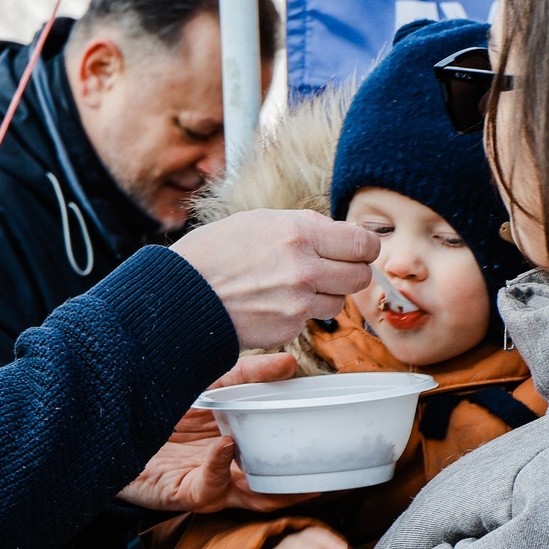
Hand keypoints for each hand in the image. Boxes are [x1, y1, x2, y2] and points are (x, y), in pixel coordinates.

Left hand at [118, 356, 321, 515]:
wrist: (110, 419)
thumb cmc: (160, 406)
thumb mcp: (210, 383)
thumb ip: (248, 374)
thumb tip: (290, 363)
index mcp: (240, 447)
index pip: (283, 460)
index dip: (310, 460)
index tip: (338, 449)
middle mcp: (229, 471)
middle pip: (276, 490)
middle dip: (304, 488)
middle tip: (331, 475)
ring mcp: (208, 483)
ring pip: (251, 499)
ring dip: (274, 490)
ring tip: (297, 478)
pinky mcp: (181, 492)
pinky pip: (208, 487)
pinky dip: (219, 466)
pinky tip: (226, 446)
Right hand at [172, 209, 376, 347]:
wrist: (184, 294)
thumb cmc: (217, 252)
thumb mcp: (261, 221)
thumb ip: (306, 227)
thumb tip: (340, 235)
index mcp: (299, 233)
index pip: (363, 244)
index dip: (365, 248)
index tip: (359, 250)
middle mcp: (303, 268)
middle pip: (360, 277)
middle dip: (351, 272)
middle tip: (333, 268)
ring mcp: (297, 302)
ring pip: (339, 302)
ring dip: (325, 294)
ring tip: (294, 285)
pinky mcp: (288, 328)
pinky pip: (312, 319)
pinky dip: (300, 312)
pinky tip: (274, 301)